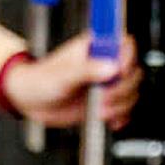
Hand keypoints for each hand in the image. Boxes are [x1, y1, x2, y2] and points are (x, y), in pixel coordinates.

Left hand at [3, 34, 140, 130]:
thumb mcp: (64, 73)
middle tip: (104, 96)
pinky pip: (124, 109)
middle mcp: (104, 64)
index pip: (124, 44)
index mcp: (95, 47)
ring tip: (100, 110)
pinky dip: (121, 117)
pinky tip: (110, 120)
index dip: (127, 58)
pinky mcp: (105, 102)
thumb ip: (87, 69)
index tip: (119, 72)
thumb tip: (111, 67)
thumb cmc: (41, 78)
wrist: (31, 101)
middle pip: (133, 72)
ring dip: (119, 105)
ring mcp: (106, 84)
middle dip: (122, 88)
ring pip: (131, 92)